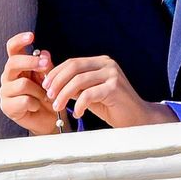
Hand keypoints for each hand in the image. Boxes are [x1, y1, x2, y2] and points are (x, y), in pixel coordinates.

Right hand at [0, 32, 57, 134]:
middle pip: (12, 63)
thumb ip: (46, 65)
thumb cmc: (47, 93)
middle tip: (46, 65)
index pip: (12, 49)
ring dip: (39, 90)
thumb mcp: (50, 77)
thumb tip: (43, 52)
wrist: (48, 117)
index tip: (31, 36)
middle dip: (31, 62)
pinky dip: (36, 103)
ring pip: (22, 84)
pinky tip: (38, 105)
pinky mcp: (7, 107)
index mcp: (18, 65)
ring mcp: (5, 92)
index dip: (19, 41)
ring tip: (46, 96)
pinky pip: (24, 100)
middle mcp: (8, 76)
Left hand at [43, 55, 175, 127]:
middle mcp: (108, 64)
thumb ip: (74, 85)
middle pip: (74, 67)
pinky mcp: (115, 87)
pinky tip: (78, 113)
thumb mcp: (88, 92)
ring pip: (79, 80)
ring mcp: (113, 74)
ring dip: (63, 95)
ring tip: (58, 108)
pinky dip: (79, 105)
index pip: (73, 62)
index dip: (56, 73)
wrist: (135, 116)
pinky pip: (89, 94)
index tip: (45, 87)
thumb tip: (49, 80)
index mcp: (101, 62)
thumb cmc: (110, 105)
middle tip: (49, 97)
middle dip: (57, 82)